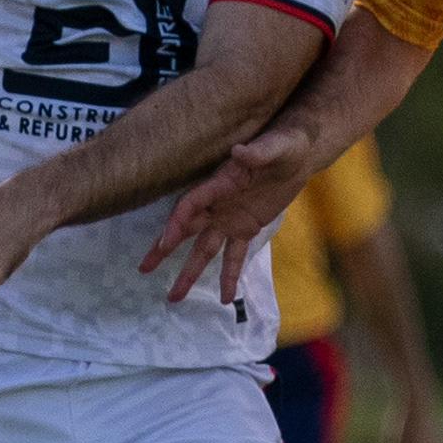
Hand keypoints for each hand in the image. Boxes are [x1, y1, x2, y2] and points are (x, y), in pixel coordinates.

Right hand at [140, 122, 320, 304]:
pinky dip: (229, 276)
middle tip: (144, 268)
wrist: (298, 154)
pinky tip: (224, 298)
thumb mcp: (278, 146)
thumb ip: (259, 151)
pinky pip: (234, 256)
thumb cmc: (286, 143)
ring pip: (204, 249)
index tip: (165, 242)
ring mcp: (229, 219)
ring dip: (189, 272)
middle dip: (164, 248)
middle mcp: (218, 204)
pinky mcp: (246, 228)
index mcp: (220, 182)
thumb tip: (239, 152)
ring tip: (173, 297)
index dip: (177, 221)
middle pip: (185, 229)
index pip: (192, 203)